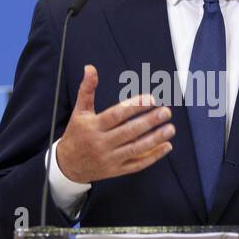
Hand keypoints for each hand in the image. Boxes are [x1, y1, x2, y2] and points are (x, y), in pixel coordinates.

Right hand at [55, 64, 174, 183]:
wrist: (68, 165)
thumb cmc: (76, 134)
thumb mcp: (79, 111)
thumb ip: (87, 90)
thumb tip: (90, 68)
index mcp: (93, 126)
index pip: (116, 115)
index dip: (134, 106)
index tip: (151, 98)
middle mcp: (101, 143)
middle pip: (129, 132)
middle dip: (149, 122)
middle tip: (166, 112)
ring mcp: (109, 158)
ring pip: (135, 149)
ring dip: (155, 139)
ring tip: (170, 128)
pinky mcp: (115, 170)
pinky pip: (137, 164)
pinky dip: (153, 157)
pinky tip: (166, 146)